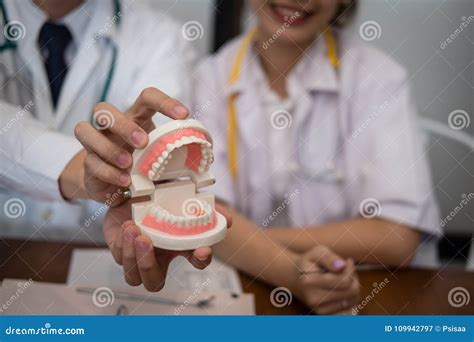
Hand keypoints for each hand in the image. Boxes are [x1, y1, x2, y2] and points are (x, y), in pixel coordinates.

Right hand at [60, 87, 188, 203]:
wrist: (113, 184)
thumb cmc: (142, 165)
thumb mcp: (161, 158)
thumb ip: (177, 156)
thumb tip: (208, 161)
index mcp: (135, 118)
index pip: (147, 98)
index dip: (165, 102)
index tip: (184, 115)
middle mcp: (111, 127)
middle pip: (104, 109)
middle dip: (124, 124)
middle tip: (143, 142)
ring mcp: (95, 144)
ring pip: (84, 129)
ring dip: (108, 147)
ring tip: (128, 164)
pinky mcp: (88, 165)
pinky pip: (91, 162)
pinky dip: (108, 172)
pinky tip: (124, 181)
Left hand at [104, 200, 232, 290]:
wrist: (135, 185)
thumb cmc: (161, 197)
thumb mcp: (185, 199)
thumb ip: (206, 208)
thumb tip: (228, 220)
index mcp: (179, 247)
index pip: (196, 262)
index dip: (201, 260)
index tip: (202, 249)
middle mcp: (157, 257)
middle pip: (154, 283)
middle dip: (149, 266)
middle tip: (148, 241)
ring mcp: (135, 256)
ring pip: (132, 276)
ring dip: (133, 256)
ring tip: (135, 230)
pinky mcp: (118, 247)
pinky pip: (118, 255)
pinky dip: (123, 244)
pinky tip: (129, 227)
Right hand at [291, 245, 359, 313]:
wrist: (295, 277)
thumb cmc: (310, 262)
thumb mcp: (317, 252)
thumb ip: (329, 257)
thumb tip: (341, 266)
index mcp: (309, 281)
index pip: (345, 280)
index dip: (351, 269)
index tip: (348, 261)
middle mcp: (314, 299)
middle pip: (351, 292)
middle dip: (354, 278)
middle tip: (347, 269)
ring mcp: (319, 310)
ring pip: (353, 301)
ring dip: (353, 288)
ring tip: (342, 278)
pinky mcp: (326, 316)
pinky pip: (350, 311)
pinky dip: (351, 300)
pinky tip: (343, 290)